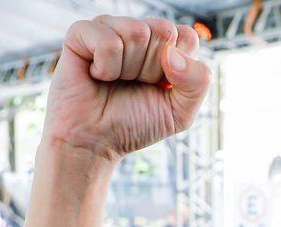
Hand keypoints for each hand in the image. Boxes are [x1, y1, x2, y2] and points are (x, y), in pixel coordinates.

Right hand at [45, 17, 210, 162]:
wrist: (95, 142)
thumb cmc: (135, 125)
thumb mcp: (181, 112)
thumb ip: (198, 82)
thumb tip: (172, 53)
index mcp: (164, 46)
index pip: (186, 36)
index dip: (177, 67)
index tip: (160, 87)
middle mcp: (138, 32)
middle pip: (163, 31)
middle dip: (151, 69)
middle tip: (133, 85)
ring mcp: (110, 29)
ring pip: (136, 32)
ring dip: (127, 69)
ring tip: (114, 81)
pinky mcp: (82, 33)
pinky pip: (108, 41)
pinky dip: (105, 68)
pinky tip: (95, 75)